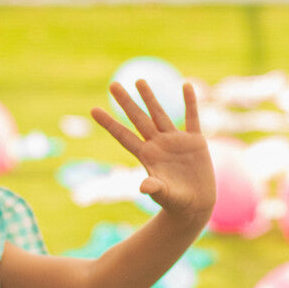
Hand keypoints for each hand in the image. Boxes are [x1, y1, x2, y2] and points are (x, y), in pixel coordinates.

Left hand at [91, 80, 214, 222]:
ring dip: (150, 97)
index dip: (109, 123)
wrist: (195, 206)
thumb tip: (144, 187)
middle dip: (126, 102)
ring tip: (139, 81)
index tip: (93, 110)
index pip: (123, 136)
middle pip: (138, 119)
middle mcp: (158, 145)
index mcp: (146, 156)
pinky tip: (185, 85)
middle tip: (113, 85)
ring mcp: (175, 141)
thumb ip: (155, 189)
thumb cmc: (176, 203)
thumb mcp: (165, 195)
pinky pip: (192, 118)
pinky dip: (190, 102)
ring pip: (160, 114)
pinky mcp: (195, 142)